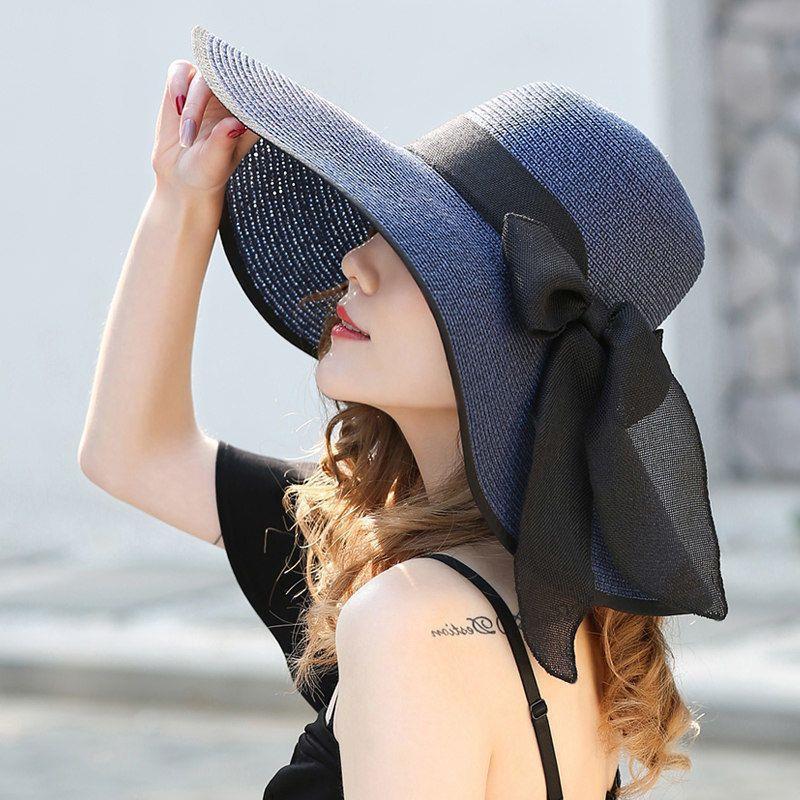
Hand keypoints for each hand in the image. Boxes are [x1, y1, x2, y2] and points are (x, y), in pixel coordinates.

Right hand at [151, 59, 259, 200]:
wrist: (181, 175)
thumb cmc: (206, 172)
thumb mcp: (215, 163)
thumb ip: (223, 143)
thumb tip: (235, 124)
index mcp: (251, 115)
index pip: (256, 91)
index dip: (244, 92)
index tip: (230, 113)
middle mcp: (232, 97)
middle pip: (226, 78)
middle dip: (206, 103)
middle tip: (191, 135)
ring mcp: (210, 88)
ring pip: (203, 73)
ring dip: (192, 102)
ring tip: (185, 135)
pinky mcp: (186, 84)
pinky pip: (180, 70)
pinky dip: (177, 85)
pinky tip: (177, 109)